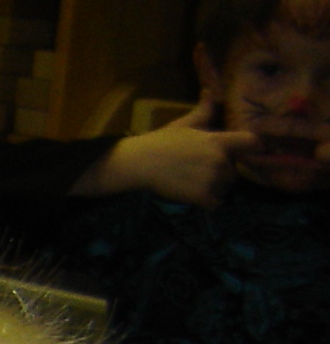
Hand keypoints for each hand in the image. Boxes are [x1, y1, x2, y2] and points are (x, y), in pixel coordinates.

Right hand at [85, 100, 259, 205]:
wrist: (140, 163)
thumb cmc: (161, 141)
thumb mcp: (185, 123)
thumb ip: (204, 110)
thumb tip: (210, 89)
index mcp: (219, 141)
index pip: (252, 143)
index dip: (254, 148)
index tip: (248, 153)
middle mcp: (220, 160)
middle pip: (234, 171)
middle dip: (222, 173)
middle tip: (201, 172)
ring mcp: (211, 179)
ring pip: (224, 188)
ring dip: (213, 189)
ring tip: (194, 183)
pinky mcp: (201, 196)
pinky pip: (214, 203)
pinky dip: (206, 203)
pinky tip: (193, 196)